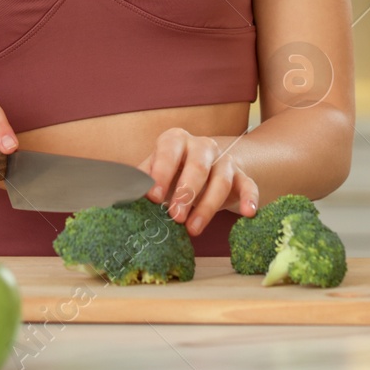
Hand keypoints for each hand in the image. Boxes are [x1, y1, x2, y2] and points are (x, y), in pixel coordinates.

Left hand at [136, 128, 258, 235]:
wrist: (205, 168)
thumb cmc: (172, 173)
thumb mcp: (154, 174)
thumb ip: (139, 182)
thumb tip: (118, 196)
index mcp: (175, 140)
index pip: (169, 151)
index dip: (162, 172)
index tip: (153, 197)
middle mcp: (202, 146)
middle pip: (198, 164)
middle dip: (186, 192)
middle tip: (175, 217)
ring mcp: (224, 160)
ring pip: (222, 178)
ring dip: (208, 205)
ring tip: (193, 229)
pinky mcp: (242, 177)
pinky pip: (249, 185)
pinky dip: (250, 197)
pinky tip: (249, 212)